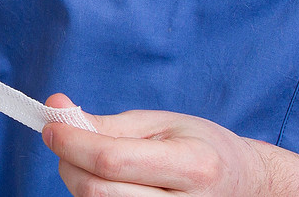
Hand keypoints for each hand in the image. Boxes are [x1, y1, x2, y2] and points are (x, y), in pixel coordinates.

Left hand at [43, 94, 273, 196]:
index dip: (72, 142)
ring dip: (80, 184)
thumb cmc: (202, 147)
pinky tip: (104, 185)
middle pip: (99, 193)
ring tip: (89, 163)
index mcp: (193, 165)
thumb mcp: (162, 123)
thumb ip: (107, 124)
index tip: (52, 126)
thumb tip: (56, 111)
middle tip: (65, 142)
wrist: (246, 186)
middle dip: (69, 163)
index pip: (112, 160)